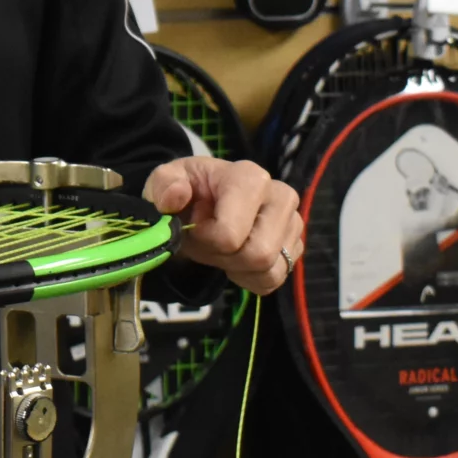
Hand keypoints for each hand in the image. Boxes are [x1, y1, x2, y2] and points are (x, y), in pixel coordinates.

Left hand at [144, 156, 301, 295]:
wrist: (202, 206)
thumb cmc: (188, 194)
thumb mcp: (164, 183)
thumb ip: (164, 185)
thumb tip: (175, 196)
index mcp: (249, 177)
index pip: (231, 234)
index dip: (206, 239)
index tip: (195, 225)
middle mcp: (280, 196)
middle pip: (259, 254)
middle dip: (224, 256)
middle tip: (209, 242)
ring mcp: (292, 222)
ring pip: (269, 270)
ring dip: (237, 267)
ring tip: (223, 247)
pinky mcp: (294, 246)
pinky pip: (273, 280)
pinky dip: (249, 278)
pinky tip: (236, 257)